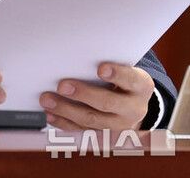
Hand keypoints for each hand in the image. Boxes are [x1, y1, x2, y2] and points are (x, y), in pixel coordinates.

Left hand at [39, 62, 154, 130]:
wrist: (133, 102)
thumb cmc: (121, 77)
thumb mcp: (123, 66)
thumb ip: (106, 62)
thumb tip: (74, 53)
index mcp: (141, 86)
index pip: (130, 79)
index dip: (116, 74)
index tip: (100, 68)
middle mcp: (134, 108)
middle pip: (107, 103)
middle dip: (83, 94)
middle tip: (62, 86)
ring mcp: (120, 125)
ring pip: (93, 120)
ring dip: (67, 110)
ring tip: (47, 100)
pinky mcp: (106, 136)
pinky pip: (83, 131)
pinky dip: (64, 123)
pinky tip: (51, 115)